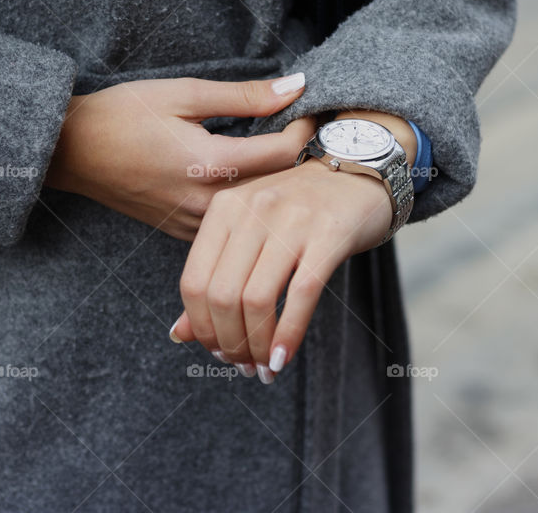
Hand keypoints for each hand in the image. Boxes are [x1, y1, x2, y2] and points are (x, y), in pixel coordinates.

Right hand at [44, 74, 311, 240]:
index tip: (312, 114)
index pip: (283, 155)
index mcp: (208, 164)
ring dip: (276, 189)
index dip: (307, 132)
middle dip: (299, 163)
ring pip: (255, 213)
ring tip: (288, 162)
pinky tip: (253, 185)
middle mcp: (205, 203)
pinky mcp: (181, 232)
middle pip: (277, 191)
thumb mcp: (184, 93)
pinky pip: (230, 225)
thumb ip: (244, 95)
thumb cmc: (122, 114)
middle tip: (312, 137)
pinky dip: (248, 205)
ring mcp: (192, 224)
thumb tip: (296, 86)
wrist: (70, 151)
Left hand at [170, 158, 393, 381]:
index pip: (193, 283)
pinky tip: (282, 358)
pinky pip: (301, 296)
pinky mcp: (329, 235)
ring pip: (257, 300)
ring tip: (262, 367)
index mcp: (224, 208)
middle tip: (241, 365)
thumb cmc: (299, 209)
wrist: (359, 170)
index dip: (200, 328)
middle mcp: (253, 210)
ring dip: (257, 345)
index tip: (216, 351)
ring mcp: (292, 220)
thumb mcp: (248, 232)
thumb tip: (179, 334)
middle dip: (229, 342)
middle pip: (222, 296)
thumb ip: (214, 277)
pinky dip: (288, 335)